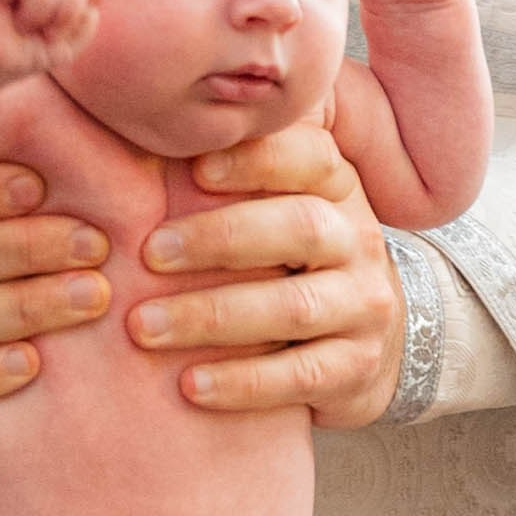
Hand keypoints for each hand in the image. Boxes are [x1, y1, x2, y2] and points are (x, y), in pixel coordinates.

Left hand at [129, 122, 405, 423]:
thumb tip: (143, 128)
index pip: (311, 158)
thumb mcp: (281, 206)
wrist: (371, 342)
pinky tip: (190, 387)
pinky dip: (244, 382)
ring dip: (213, 316)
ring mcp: (363, 307)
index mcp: (337, 189)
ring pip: (294, 306)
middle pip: (301, 228)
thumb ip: (234, 173)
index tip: (194, 168)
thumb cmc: (291, 261)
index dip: (256, 160)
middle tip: (147, 254)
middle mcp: (357, 240)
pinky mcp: (356, 368)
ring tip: (144, 327)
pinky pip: (302, 376)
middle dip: (219, 238)